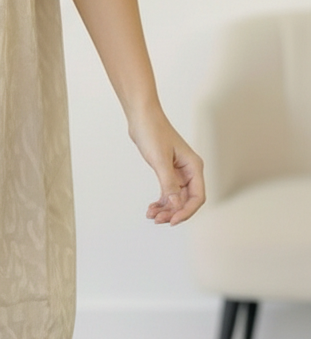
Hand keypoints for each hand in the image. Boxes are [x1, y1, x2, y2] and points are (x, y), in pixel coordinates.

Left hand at [129, 109, 204, 225]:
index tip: (172, 221)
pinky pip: (168, 192)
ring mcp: (178, 171)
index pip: (197, 196)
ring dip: (166, 209)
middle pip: (187, 200)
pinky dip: (161, 201)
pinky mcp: (167, 170)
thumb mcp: (160, 160)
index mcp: (194, 166)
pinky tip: (152, 208)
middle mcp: (189, 170)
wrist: (141, 116)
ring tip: (152, 215)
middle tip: (157, 220)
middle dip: (174, 212)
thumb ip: (169, 184)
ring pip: (177, 198)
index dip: (186, 211)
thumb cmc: (152, 132)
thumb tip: (176, 205)